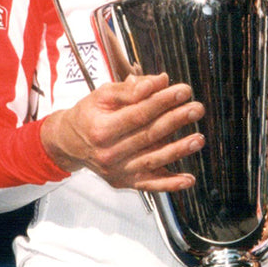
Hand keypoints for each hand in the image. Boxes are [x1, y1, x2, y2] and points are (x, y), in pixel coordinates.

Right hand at [40, 72, 203, 189]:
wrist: (68, 143)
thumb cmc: (89, 115)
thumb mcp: (103, 95)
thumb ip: (131, 89)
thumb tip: (160, 81)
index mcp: (101, 129)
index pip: (138, 114)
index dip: (162, 101)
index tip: (183, 90)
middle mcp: (108, 153)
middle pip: (148, 136)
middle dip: (176, 120)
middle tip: (197, 109)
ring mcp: (117, 170)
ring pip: (152, 161)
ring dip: (178, 150)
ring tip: (199, 139)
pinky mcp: (125, 181)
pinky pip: (150, 185)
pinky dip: (170, 184)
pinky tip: (188, 179)